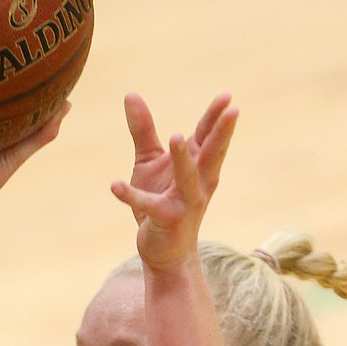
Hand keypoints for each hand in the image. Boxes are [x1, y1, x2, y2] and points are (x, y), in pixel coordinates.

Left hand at [111, 91, 237, 270]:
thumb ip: (143, 130)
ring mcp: (185, 202)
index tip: (227, 97)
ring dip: (183, 159)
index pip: (209, 136)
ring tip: (176, 136)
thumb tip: (131, 94)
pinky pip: (148, 205)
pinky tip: (115, 185)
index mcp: (198, 166)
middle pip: (212, 154)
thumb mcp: (150, 162)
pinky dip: (131, 195)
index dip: (218, 117)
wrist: (165, 251)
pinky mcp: (166, 219)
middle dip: (221, 133)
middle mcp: (198, 183)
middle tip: (232, 111)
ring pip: (187, 179)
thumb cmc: (163, 201)